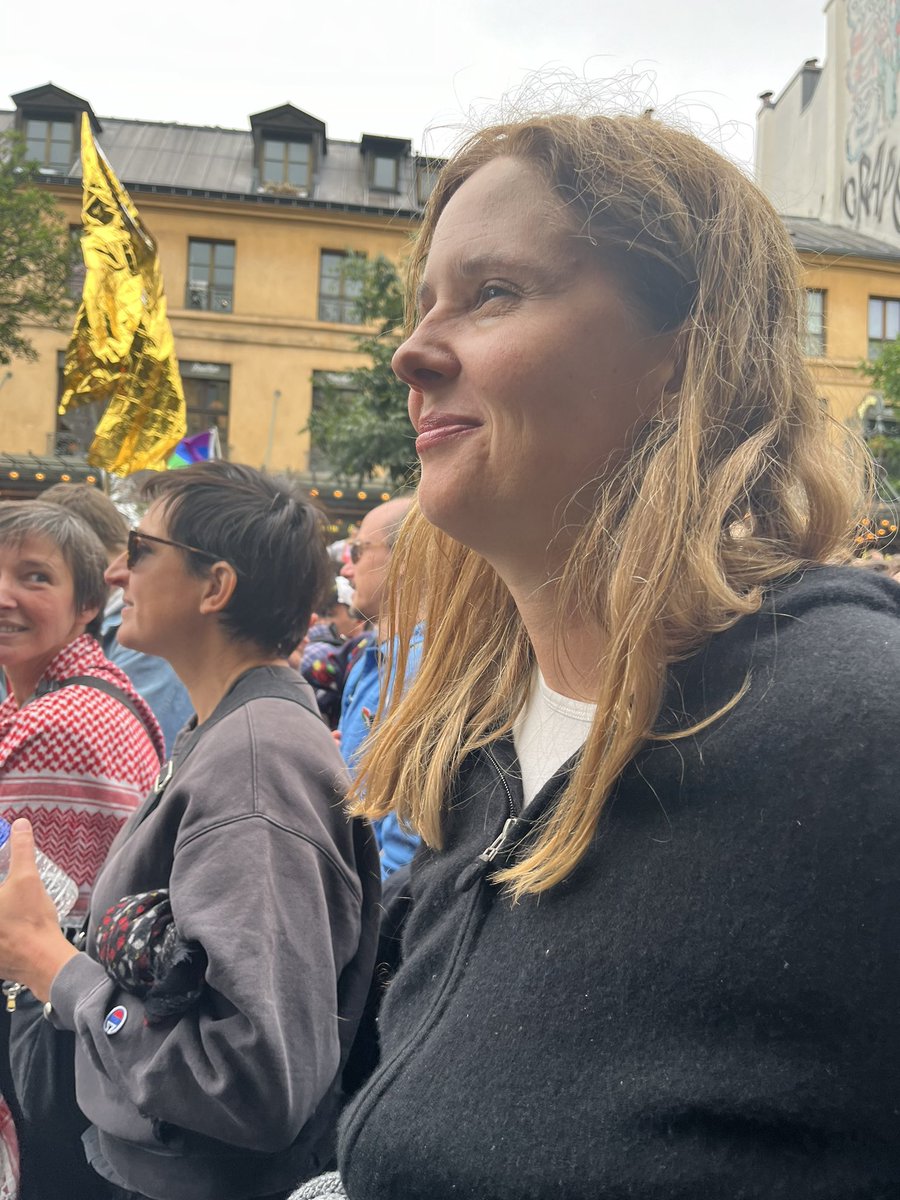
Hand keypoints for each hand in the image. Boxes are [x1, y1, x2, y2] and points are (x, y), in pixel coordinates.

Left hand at [0, 819, 77, 1000]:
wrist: (42, 960)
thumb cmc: (32, 920)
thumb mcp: (28, 878)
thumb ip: (21, 850)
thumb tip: (20, 825)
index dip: (0, 868)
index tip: (6, 875)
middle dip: (3, 891)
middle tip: (10, 888)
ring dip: (4, 908)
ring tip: (11, 906)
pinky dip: (3, 926)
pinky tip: (9, 921)